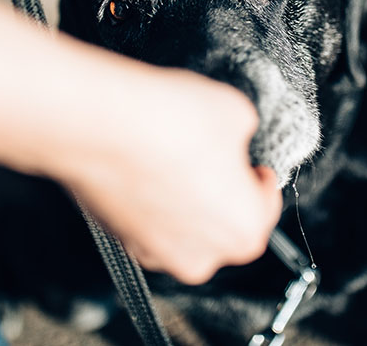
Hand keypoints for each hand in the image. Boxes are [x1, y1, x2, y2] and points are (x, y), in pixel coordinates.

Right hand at [46, 65, 282, 284]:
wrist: (100, 123)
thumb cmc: (170, 123)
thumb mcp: (237, 112)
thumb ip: (245, 134)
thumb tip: (234, 135)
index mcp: (243, 230)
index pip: (266, 210)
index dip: (260, 180)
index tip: (254, 165)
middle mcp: (201, 255)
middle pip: (225, 228)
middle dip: (224, 194)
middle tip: (215, 158)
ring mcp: (156, 252)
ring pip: (186, 230)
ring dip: (188, 200)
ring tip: (178, 157)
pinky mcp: (120, 239)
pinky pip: (150, 225)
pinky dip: (154, 202)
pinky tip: (149, 166)